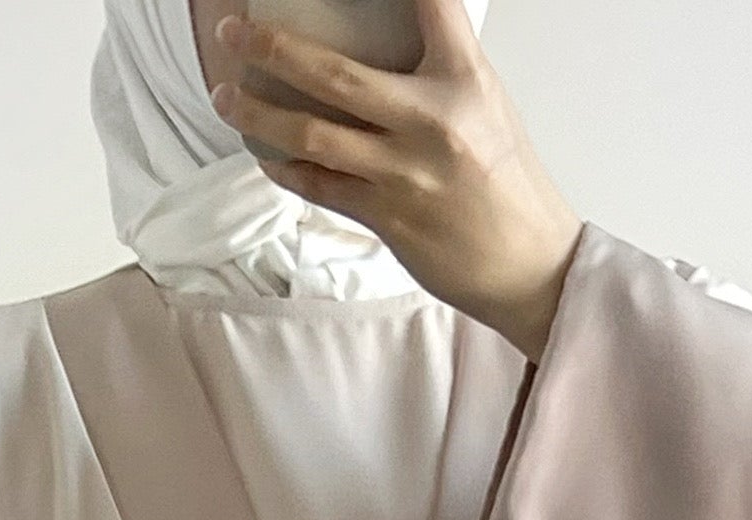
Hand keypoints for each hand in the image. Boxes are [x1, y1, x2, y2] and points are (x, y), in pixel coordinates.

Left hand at [205, 1, 582, 360]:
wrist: (526, 263)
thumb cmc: (505, 182)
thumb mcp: (485, 103)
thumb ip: (438, 69)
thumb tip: (386, 44)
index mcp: (464, 81)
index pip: (432, 3)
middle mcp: (431, 122)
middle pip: (335, 75)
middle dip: (274, 48)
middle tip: (234, 32)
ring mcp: (404, 173)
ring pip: (312, 135)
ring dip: (258, 113)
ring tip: (225, 95)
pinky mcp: (387, 218)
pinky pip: (320, 186)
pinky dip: (285, 167)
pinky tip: (263, 152)